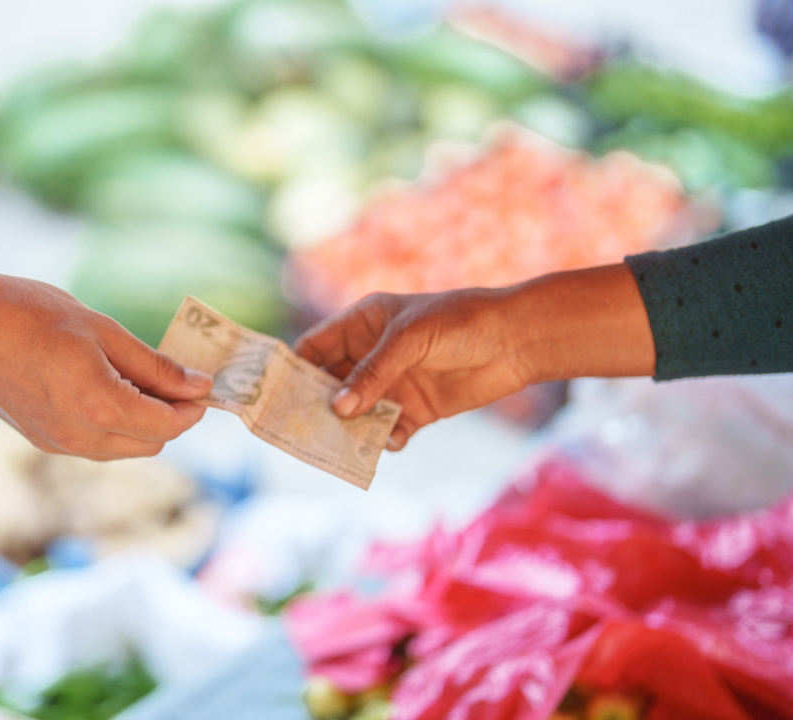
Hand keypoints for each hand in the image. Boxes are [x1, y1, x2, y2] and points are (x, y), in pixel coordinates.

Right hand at [0, 272, 212, 459]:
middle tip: (175, 378)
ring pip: (123, 449)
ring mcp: (57, 443)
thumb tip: (198, 386)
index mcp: (99, 407)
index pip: (167, 426)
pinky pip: (95, 445)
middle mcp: (79, 437)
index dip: (192, 407)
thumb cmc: (32, 314)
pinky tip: (105, 387)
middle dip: (170, 417)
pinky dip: (113, 425)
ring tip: (139, 379)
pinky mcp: (41, 440)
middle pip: (150, 444)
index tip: (202, 383)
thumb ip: (155, 366)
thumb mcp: (104, 331)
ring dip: (142, 423)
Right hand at [295, 290, 524, 450]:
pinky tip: (392, 440)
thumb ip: (372, 373)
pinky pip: (389, 430)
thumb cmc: (460, 322)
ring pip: (357, 413)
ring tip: (341, 446)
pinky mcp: (417, 409)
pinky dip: (385, 439)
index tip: (275, 396)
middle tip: (301, 430)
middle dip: (318, 407)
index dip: (294, 369)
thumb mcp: (409, 340)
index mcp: (362, 325)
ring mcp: (394, 384)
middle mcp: (372, 356)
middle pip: (330, 385)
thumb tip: (338, 408)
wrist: (517, 340)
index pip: (315, 347)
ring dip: (350, 429)